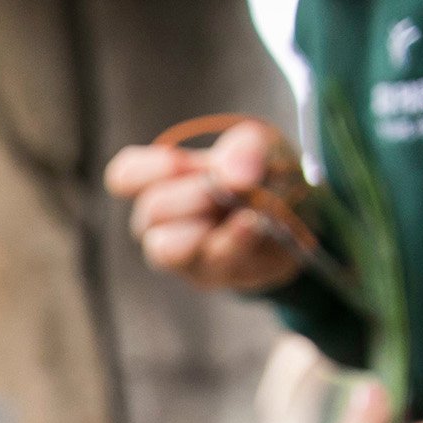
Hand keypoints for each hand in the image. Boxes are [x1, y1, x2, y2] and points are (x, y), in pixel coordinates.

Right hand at [105, 120, 304, 292]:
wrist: (297, 218)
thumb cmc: (262, 178)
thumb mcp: (260, 146)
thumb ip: (245, 147)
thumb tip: (232, 176)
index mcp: (161, 183)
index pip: (126, 176)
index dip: (144, 169)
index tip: (180, 161)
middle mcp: (160, 224)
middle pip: (152, 211)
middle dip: (195, 195)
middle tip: (229, 187)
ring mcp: (183, 256)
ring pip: (168, 248)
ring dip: (205, 226)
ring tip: (242, 213)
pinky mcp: (213, 276)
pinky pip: (215, 261)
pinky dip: (237, 239)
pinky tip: (254, 224)